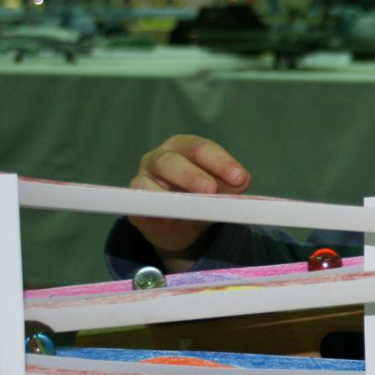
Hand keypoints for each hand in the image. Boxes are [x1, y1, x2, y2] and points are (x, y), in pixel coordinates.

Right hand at [128, 135, 249, 256]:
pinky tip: (163, 215)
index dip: (220, 162)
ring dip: (168, 196)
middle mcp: (159, 159)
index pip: (200, 148)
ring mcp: (142, 180)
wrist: (184, 227)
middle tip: (211, 190)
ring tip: (192, 205)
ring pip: (149, 182)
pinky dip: (148, 210)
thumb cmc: (203, 197)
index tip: (240, 178)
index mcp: (184, 147)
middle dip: (192, 175)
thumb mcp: (222, 190)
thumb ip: (232, 184)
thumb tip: (241, 180)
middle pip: (171, 161)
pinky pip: (136, 206)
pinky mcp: (134, 206)